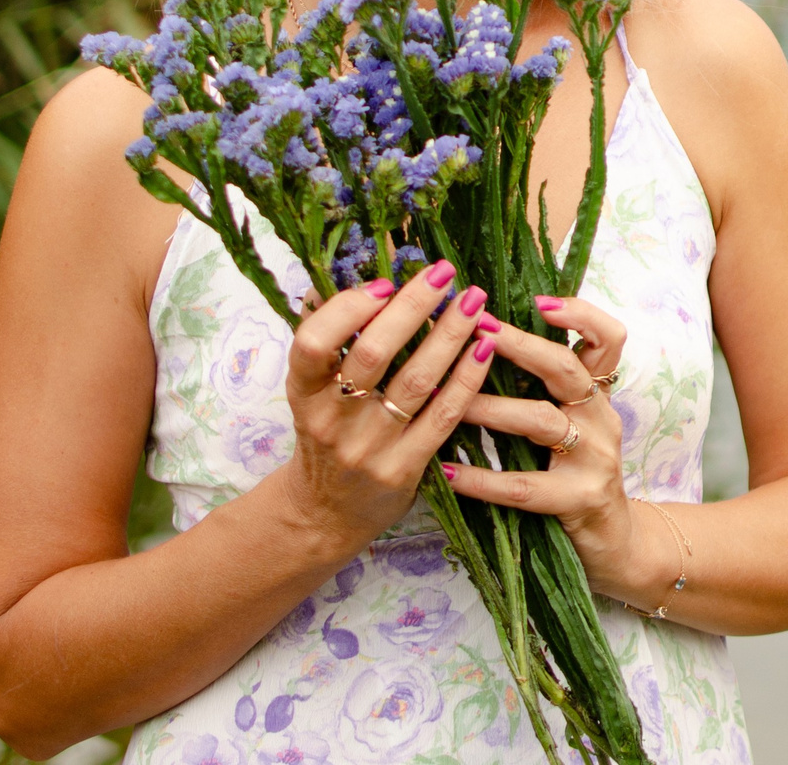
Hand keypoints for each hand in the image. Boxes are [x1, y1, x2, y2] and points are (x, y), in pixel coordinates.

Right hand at [277, 261, 496, 547]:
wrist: (326, 514)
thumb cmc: (324, 436)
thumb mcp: (310, 392)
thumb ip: (326, 341)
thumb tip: (345, 277)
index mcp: (303, 392)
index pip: (312, 343)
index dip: (347, 309)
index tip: (384, 282)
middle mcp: (331, 420)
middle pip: (373, 355)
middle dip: (412, 307)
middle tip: (443, 273)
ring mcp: (369, 447)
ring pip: (416, 382)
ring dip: (450, 334)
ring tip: (473, 301)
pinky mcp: (404, 468)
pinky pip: (444, 415)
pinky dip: (467, 377)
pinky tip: (485, 346)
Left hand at [444, 295, 655, 595]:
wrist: (615, 543)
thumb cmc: (575, 473)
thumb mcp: (571, 423)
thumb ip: (540, 387)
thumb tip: (477, 340)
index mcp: (596, 394)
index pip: (607, 339)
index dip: (580, 314)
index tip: (538, 300)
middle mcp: (601, 418)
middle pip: (568, 368)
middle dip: (521, 345)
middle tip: (478, 328)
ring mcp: (594, 460)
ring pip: (543, 421)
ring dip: (492, 409)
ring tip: (451, 403)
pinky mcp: (579, 500)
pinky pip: (525, 487)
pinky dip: (483, 479)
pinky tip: (447, 473)